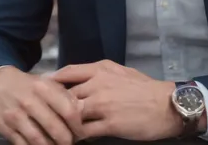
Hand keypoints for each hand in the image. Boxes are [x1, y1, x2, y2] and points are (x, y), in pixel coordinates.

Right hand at [0, 66, 82, 144]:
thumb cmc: (28, 84)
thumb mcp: (47, 82)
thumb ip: (64, 95)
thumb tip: (81, 110)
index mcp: (44, 87)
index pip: (68, 110)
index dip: (77, 124)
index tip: (80, 130)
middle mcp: (30, 101)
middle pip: (54, 128)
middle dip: (66, 140)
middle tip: (70, 142)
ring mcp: (16, 116)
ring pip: (39, 140)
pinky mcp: (6, 129)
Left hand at [50, 60, 182, 140]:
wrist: (166, 104)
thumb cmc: (145, 88)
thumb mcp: (121, 72)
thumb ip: (101, 74)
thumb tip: (84, 78)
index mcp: (101, 69)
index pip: (68, 72)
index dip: (51, 81)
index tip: (41, 88)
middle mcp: (98, 84)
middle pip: (65, 94)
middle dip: (55, 105)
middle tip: (47, 114)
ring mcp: (102, 105)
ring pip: (71, 114)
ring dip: (64, 123)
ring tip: (59, 130)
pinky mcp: (109, 124)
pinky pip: (84, 132)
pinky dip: (76, 137)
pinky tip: (75, 140)